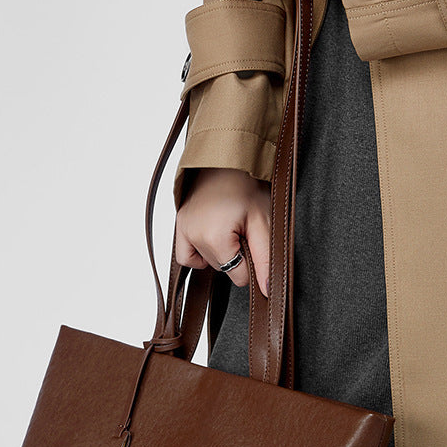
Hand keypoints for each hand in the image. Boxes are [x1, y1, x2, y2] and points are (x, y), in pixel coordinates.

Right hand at [175, 168, 271, 298]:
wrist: (228, 157)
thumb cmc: (247, 185)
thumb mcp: (263, 223)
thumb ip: (265, 259)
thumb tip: (268, 290)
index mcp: (214, 238)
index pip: (239, 276)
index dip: (252, 261)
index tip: (254, 238)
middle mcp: (193, 236)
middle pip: (223, 269)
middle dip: (237, 253)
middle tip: (244, 227)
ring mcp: (183, 230)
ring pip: (207, 262)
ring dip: (221, 251)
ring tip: (230, 226)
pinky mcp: (179, 225)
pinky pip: (185, 255)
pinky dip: (199, 253)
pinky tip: (212, 241)